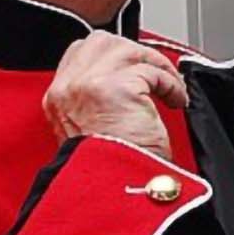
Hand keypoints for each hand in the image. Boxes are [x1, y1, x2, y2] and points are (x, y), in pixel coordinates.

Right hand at [42, 32, 187, 158]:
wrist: (115, 192)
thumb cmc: (110, 172)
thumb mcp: (91, 130)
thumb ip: (97, 100)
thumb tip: (130, 79)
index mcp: (58, 98)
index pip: (81, 51)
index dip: (114, 55)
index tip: (136, 70)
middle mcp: (67, 88)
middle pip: (103, 42)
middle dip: (136, 53)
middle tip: (157, 76)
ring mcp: (88, 84)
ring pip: (130, 50)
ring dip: (157, 67)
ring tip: (170, 90)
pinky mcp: (116, 87)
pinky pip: (152, 71)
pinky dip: (170, 84)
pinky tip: (175, 101)